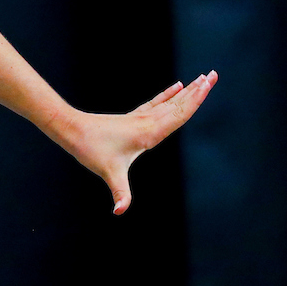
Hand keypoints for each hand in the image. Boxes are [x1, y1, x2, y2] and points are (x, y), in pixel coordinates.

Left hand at [62, 71, 217, 214]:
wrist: (71, 130)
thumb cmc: (90, 150)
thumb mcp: (109, 173)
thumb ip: (120, 194)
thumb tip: (119, 211)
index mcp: (149, 132)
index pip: (179, 114)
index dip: (196, 100)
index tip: (209, 84)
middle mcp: (148, 121)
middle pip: (179, 104)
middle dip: (198, 90)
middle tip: (214, 74)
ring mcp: (140, 118)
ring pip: (170, 102)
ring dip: (187, 91)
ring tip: (202, 78)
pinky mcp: (133, 118)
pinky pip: (157, 104)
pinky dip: (169, 95)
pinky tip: (176, 86)